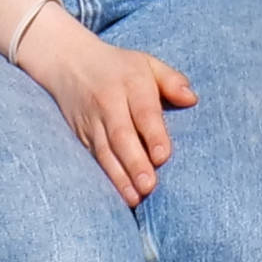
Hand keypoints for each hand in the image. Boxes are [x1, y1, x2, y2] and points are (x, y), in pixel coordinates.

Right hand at [24, 12, 199, 206]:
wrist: (69, 63)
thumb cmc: (120, 67)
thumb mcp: (148, 63)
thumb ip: (171, 80)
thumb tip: (192, 99)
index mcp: (131, 84)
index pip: (143, 111)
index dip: (153, 134)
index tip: (163, 156)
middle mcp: (109, 104)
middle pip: (121, 135)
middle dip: (135, 162)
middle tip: (148, 186)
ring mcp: (92, 122)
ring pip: (104, 152)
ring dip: (119, 177)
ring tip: (134, 198)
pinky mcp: (81, 136)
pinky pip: (92, 158)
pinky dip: (104, 177)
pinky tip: (116, 194)